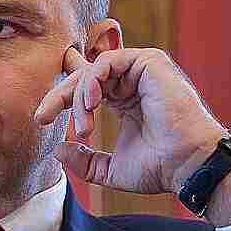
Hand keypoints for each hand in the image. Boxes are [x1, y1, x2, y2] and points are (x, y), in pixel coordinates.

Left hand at [34, 46, 227, 194]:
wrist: (187, 165)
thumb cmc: (160, 168)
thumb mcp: (110, 169)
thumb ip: (84, 161)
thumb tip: (59, 151)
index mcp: (125, 99)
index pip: (85, 88)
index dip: (61, 97)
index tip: (42, 118)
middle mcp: (132, 81)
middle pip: (83, 76)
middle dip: (59, 96)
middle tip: (43, 116)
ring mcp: (142, 70)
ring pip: (92, 71)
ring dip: (79, 97)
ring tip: (84, 127)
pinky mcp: (150, 62)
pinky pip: (107, 61)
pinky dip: (92, 81)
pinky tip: (90, 104)